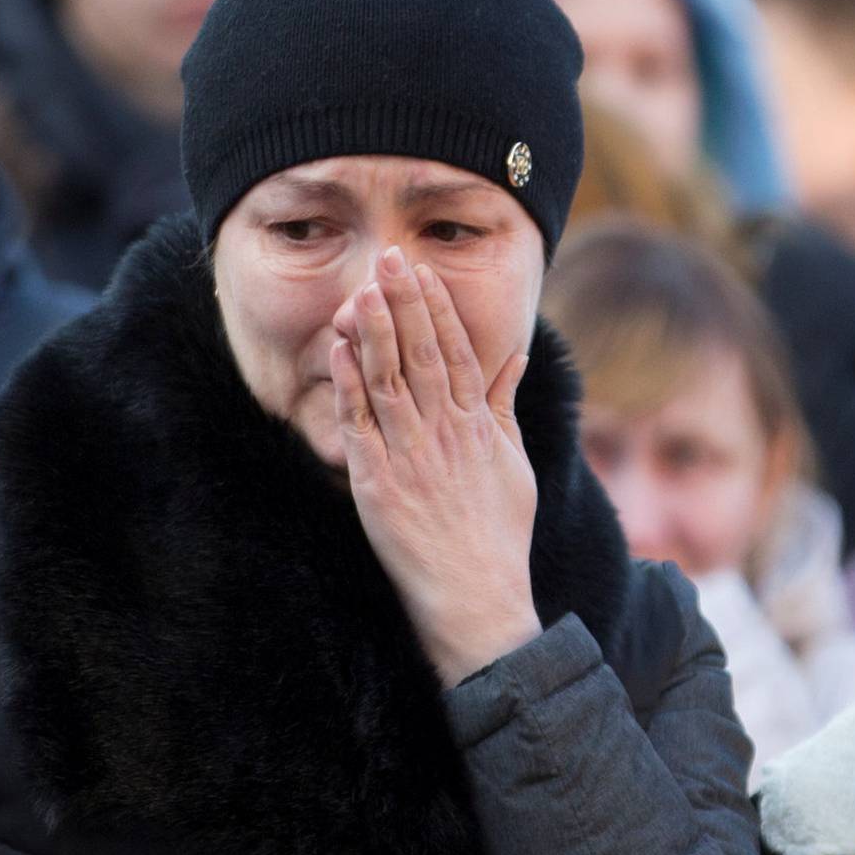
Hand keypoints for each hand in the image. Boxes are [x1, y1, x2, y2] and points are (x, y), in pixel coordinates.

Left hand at [331, 245, 541, 686]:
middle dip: (405, 303)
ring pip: (390, 380)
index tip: (422, 271)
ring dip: (375, 331)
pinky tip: (340, 352)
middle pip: (423, 355)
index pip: (458, 353)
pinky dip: (350, 386)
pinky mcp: (378, 484)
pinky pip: (360, 425)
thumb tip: (513, 357)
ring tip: (363, 288)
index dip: (437, 309)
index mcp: (479, 426)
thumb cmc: (498, 536)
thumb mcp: (515, 465)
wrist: (476, 596)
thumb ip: (506, 406)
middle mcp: (445, 433)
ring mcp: (410, 456)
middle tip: (388, 257)